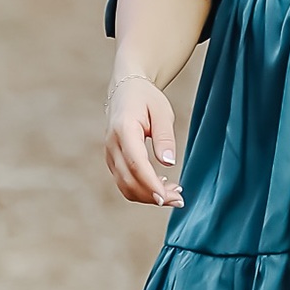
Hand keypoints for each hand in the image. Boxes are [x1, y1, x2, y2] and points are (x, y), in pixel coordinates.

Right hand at [104, 77, 184, 207]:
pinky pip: (124, 182)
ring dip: (148, 196)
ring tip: (175, 195)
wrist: (126, 90)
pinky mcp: (113, 161)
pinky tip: (162, 187)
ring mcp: (109, 155)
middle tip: (180, 200)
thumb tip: (168, 163)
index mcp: (124, 130)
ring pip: (125, 186)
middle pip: (128, 180)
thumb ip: (164, 137)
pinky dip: (142, 190)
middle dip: (153, 195)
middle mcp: (112, 145)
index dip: (150, 183)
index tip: (166, 198)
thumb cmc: (147, 99)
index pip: (135, 163)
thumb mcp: (162, 112)